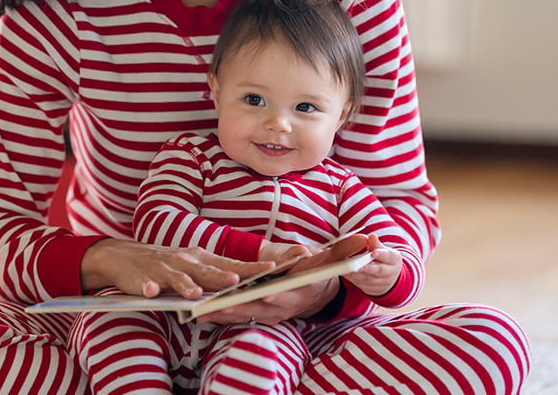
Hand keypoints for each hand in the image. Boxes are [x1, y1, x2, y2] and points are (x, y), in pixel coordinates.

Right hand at [80, 239, 273, 298]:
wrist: (123, 257)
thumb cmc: (165, 265)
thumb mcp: (193, 265)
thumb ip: (214, 275)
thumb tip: (247, 286)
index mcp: (200, 259)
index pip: (230, 264)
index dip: (251, 268)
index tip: (274, 269)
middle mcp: (184, 261)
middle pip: (207, 271)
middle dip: (222, 277)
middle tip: (238, 282)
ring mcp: (162, 269)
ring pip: (177, 278)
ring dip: (186, 285)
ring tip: (195, 294)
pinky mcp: (142, 277)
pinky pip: (146, 283)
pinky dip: (149, 287)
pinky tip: (152, 292)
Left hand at [195, 234, 368, 325]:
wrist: (315, 290)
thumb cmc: (318, 270)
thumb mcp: (329, 259)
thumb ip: (340, 251)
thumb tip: (357, 241)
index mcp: (299, 292)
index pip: (287, 294)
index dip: (275, 294)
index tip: (263, 293)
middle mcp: (283, 307)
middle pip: (258, 308)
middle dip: (237, 307)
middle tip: (217, 305)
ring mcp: (269, 314)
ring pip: (244, 315)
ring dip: (222, 314)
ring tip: (200, 311)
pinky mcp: (257, 315)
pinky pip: (237, 317)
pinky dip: (220, 316)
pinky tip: (200, 314)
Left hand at [342, 234, 401, 296]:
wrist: (388, 276)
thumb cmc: (382, 258)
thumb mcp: (382, 249)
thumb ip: (375, 244)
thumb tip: (372, 236)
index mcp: (394, 259)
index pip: (389, 257)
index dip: (381, 255)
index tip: (373, 252)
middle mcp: (391, 273)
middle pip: (379, 271)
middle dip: (367, 268)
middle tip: (356, 266)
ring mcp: (383, 283)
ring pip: (369, 280)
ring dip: (356, 275)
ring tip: (345, 269)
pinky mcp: (373, 290)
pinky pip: (362, 285)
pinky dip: (353, 279)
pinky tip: (345, 273)